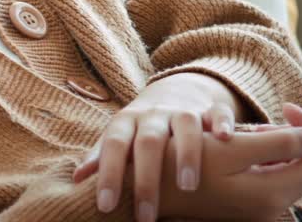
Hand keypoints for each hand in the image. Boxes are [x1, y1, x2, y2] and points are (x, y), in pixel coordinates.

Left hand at [72, 73, 244, 220]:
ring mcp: (182, 110)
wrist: (173, 91)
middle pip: (148, 142)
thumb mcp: (119, 137)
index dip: (109, 175)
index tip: (105, 206)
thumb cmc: (140, 127)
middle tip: (146, 213)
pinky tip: (224, 138)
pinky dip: (221, 122)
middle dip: (147, 179)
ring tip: (187, 186)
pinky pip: (217, 111)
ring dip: (186, 154)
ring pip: (185, 126)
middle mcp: (153, 115)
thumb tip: (77, 178)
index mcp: (126, 122)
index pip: (114, 147)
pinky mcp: (209, 108)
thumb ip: (101, 157)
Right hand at [155, 103, 301, 220]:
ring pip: (288, 168)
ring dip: (272, 145)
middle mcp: (271, 206)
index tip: (286, 108)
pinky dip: (258, 156)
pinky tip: (233, 145)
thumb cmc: (181, 163)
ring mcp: (257, 206)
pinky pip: (268, 174)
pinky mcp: (243, 202)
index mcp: (273, 193)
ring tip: (242, 133)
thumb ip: (279, 143)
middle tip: (255, 124)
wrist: (140, 189)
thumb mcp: (230, 148)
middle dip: (291, 136)